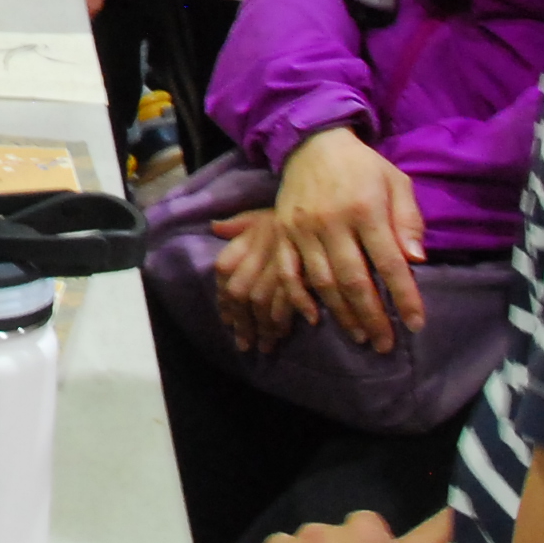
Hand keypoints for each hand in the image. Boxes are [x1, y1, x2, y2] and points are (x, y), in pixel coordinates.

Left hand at [210, 210, 311, 354]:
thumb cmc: (296, 209)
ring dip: (262, 328)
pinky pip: (287, 301)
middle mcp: (259, 249)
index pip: (224, 271)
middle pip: (240, 292)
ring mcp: (280, 261)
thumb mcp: (265, 212)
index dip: (223, 300)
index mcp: (248, 236)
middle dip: (241, 322)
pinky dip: (283, 320)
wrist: (327, 195)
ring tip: (265, 347)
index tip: (227, 322)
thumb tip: (215, 226)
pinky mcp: (304, 271)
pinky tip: (283, 333)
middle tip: (244, 345)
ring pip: (261, 301)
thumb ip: (240, 224)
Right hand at [275, 125, 425, 351]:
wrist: (312, 142)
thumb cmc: (363, 166)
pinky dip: (300, 298)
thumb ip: (409, 220)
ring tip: (360, 335)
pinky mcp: (283, 232)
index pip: (390, 263)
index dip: (404, 297)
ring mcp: (304, 230)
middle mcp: (333, 222)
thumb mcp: (397, 182)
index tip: (416, 324)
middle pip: (354, 280)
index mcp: (366, 209)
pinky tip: (315, 318)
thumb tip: (417, 260)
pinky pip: (288, 272)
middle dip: (372, 316)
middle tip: (384, 344)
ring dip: (342, 314)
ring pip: (323, 282)